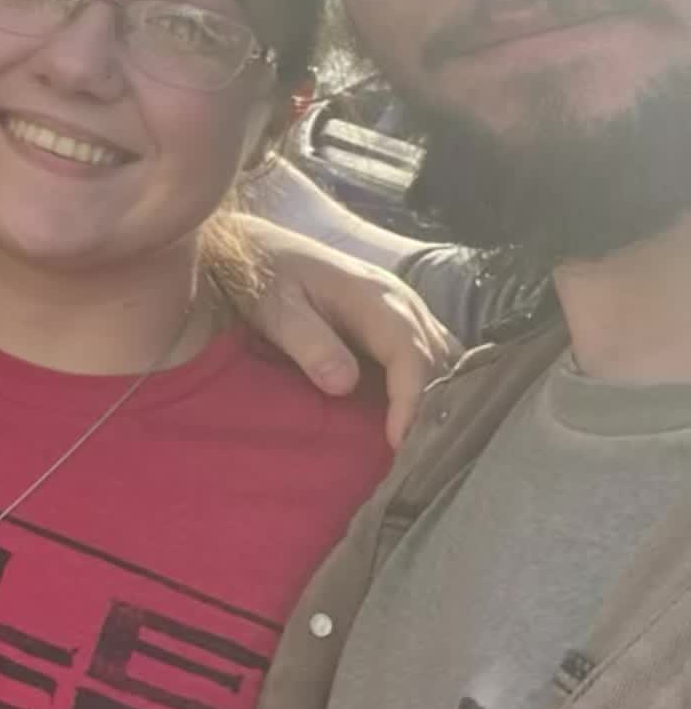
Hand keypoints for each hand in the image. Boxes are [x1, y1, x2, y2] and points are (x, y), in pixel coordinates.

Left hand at [235, 216, 459, 449]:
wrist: (263, 250)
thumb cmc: (266, 281)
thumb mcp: (276, 311)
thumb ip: (309, 344)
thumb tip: (344, 385)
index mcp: (375, 297)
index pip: (410, 354)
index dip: (410, 400)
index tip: (396, 442)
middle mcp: (402, 301)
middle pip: (439, 359)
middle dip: (433, 407)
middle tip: (418, 458)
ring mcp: (406, 308)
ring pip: (445, 357)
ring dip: (441, 397)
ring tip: (425, 445)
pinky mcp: (401, 320)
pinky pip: (434, 353)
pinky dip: (435, 384)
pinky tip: (424, 417)